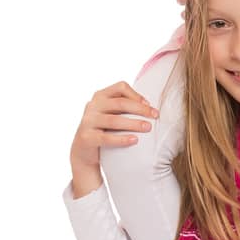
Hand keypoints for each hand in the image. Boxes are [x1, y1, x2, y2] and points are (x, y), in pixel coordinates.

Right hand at [69, 81, 159, 197]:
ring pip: (114, 120)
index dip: (136, 95)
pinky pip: (106, 138)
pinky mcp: (87, 137)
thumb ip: (125, 108)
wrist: (84, 152)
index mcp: (100, 96)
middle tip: (155, 117)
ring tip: (148, 128)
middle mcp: (92, 106)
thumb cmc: (104, 130)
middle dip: (140, 109)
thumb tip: (150, 108)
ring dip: (133, 123)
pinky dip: (122, 139)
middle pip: (120, 102)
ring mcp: (88, 121)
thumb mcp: (111, 114)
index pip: (120, 88)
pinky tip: (135, 140)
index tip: (150, 106)